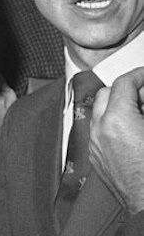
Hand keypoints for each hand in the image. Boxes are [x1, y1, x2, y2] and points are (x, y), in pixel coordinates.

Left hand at [90, 67, 143, 213]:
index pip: (123, 83)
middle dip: (127, 89)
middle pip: (107, 94)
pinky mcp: (97, 160)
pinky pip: (100, 132)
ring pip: (101, 113)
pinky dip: (113, 123)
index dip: (140, 75)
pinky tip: (135, 130)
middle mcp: (99, 131)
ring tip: (142, 112)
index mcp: (117, 120)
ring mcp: (96, 146)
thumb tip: (143, 99)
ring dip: (119, 106)